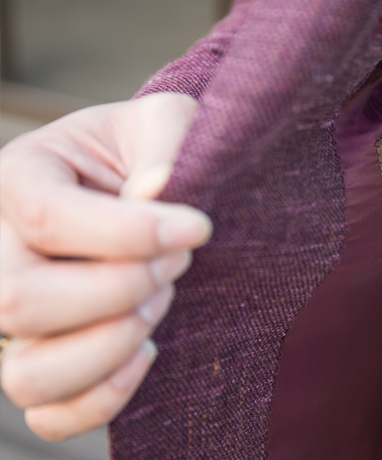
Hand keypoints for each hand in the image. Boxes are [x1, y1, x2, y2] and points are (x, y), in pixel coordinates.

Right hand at [0, 93, 210, 440]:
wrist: (146, 187)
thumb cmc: (152, 151)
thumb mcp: (166, 121)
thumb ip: (163, 142)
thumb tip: (155, 195)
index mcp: (20, 178)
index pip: (47, 218)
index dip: (130, 233)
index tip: (198, 227)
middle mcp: (1, 251)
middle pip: (21, 301)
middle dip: (119, 288)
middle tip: (176, 262)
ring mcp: (19, 315)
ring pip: (28, 373)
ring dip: (110, 345)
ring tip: (158, 301)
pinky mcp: (49, 358)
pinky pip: (51, 413)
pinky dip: (103, 398)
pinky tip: (148, 349)